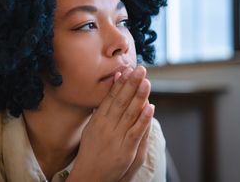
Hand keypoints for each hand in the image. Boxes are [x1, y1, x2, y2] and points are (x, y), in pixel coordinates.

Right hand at [67, 66, 153, 181]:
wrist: (89, 175)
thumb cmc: (91, 151)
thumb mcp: (91, 128)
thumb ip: (101, 112)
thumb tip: (109, 95)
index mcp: (98, 119)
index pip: (111, 97)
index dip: (120, 83)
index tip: (127, 69)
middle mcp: (106, 126)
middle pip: (121, 101)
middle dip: (131, 84)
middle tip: (140, 69)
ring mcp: (116, 137)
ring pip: (129, 113)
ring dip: (139, 96)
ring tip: (146, 82)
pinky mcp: (126, 150)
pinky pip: (135, 131)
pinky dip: (143, 119)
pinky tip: (150, 107)